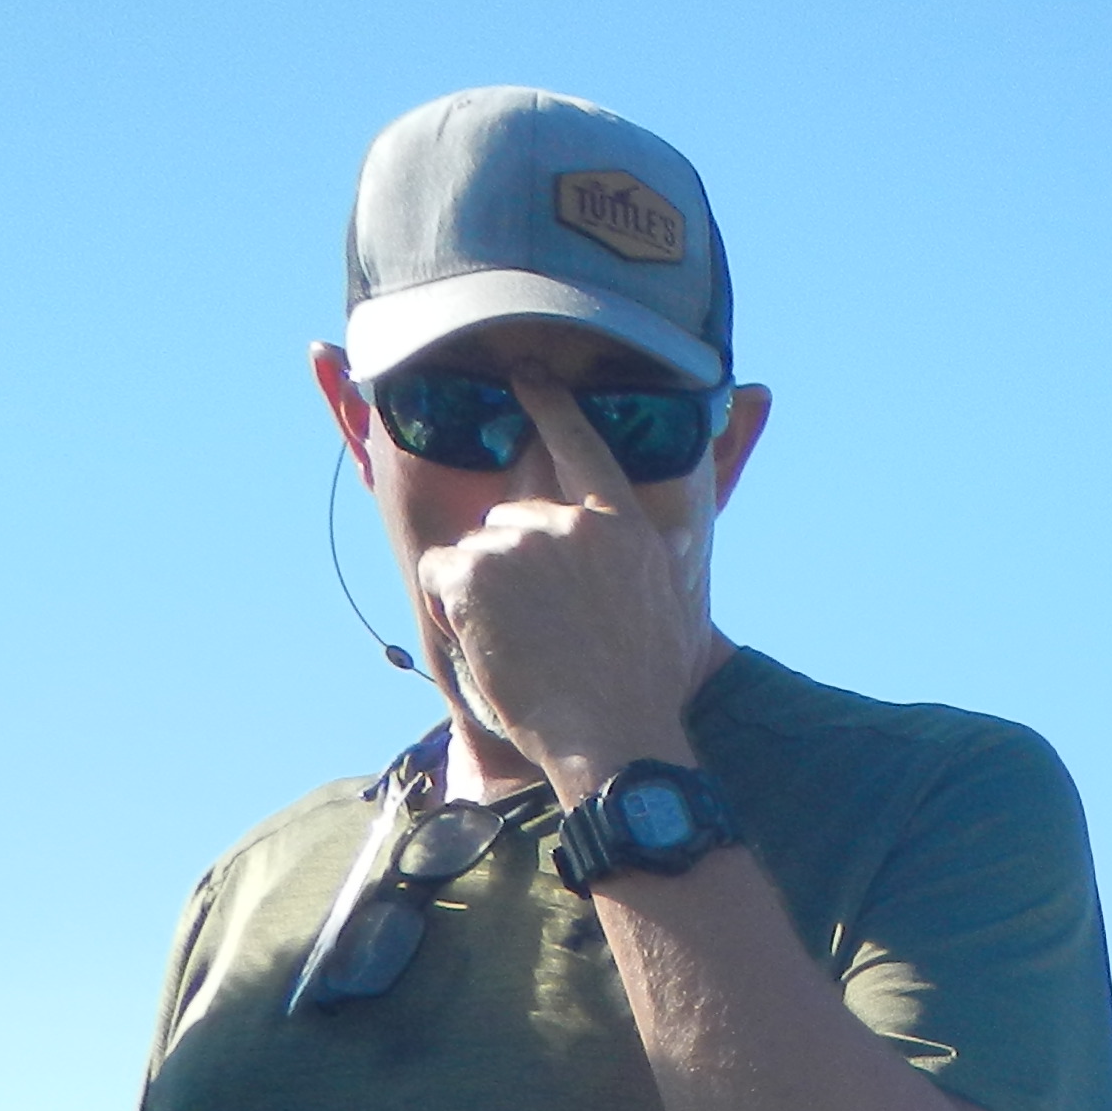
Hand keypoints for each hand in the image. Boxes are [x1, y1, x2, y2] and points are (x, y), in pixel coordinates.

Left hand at [413, 371, 711, 794]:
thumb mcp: (670, 607)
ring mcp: (517, 542)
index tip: (527, 376)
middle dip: (513, 562)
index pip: (579, 444)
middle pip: (512, 516)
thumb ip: (648, 557)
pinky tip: (486, 639)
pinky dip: (450, 603)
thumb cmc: (644, 688)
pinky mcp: (472, 572)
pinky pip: (441, 570)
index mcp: (623, 525)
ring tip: (521, 642)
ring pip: (476, 549)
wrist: (614, 734)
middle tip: (540, 624)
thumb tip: (652, 534)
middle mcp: (569, 522)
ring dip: (483, 590)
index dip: (549, 406)